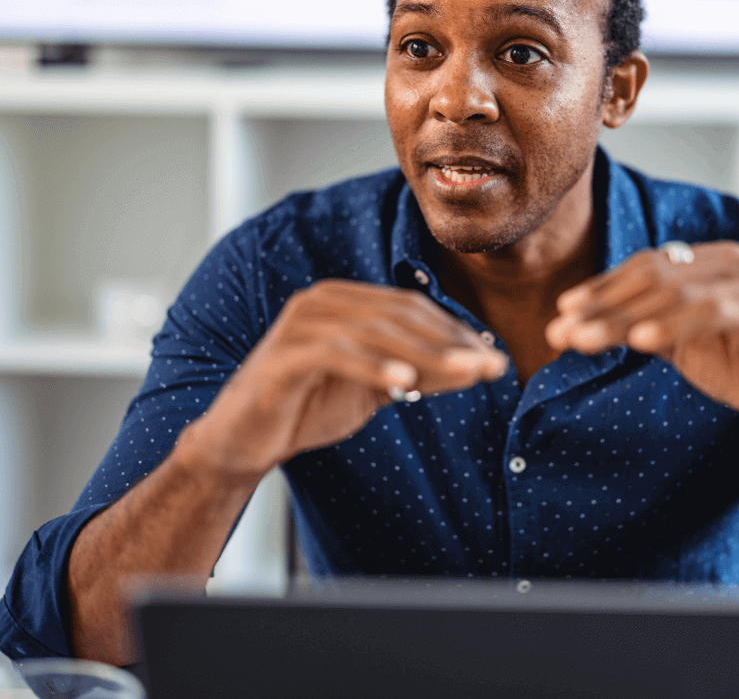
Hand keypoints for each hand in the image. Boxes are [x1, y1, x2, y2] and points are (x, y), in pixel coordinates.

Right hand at [179, 280, 508, 478]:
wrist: (244, 439)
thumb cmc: (309, 406)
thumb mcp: (375, 388)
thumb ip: (419, 373)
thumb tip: (477, 366)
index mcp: (345, 300)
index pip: (411, 309)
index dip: (455, 332)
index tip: (494, 357)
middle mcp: (323, 300)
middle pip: (399, 316)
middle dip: (450, 342)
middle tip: (491, 365)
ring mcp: (301, 323)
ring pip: (375, 332)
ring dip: (425, 353)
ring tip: (465, 372)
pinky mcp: (284, 354)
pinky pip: (336, 354)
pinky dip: (372, 366)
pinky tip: (405, 382)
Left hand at [545, 241, 738, 472]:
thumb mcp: (680, 343)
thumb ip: (639, 326)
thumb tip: (575, 324)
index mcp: (708, 263)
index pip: (644, 268)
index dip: (601, 289)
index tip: (562, 313)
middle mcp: (731, 263)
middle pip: (653, 276)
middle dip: (603, 305)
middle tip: (562, 331)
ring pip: (675, 292)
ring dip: (624, 317)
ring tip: (585, 339)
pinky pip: (712, 312)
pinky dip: (672, 324)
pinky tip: (640, 341)